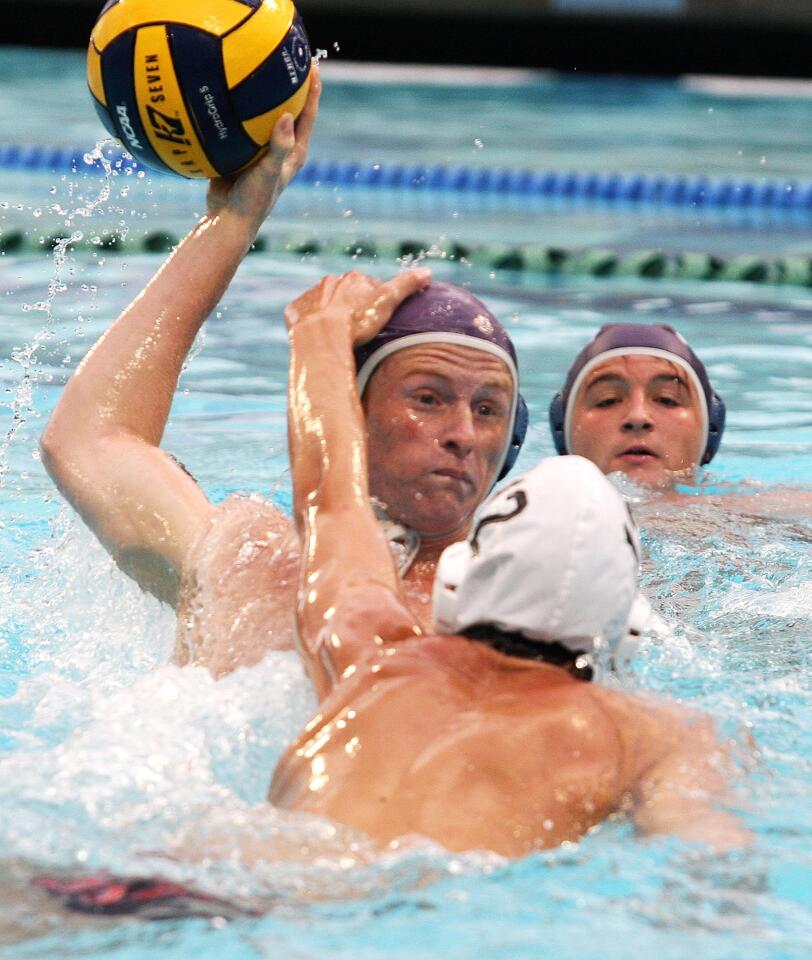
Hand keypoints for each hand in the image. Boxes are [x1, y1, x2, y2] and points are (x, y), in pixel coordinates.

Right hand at [205, 64, 321, 224]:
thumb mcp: (267, 173)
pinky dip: (236, 108)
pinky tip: (225, 90)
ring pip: (262, 114)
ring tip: (255, 66)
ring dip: (261, 94)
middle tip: (284, 56)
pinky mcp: (241, 150)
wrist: (227, 219)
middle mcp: (280, 147)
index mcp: (294, 152)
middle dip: (288, 84)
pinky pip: (240, 123)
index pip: (308, 114)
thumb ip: (278, 146)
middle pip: (289, 109)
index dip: (312, 88)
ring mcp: (260, 148)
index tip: (311, 63)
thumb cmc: (253, 200)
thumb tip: (288, 117)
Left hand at [284, 268, 431, 345]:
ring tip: (337, 336)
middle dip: (350, 308)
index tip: (375, 321)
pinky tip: (317, 338)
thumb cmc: (357, 321)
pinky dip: (309, 325)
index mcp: (353, 278)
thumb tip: (428, 272)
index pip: (368, 287)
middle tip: (357, 331)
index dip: (373, 304)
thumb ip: (406, 285)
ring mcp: (310, 297)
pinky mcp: (294, 312)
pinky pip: (303, 316)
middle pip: (344, 294)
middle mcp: (330, 282)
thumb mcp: (388, 301)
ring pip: (323, 304)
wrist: (321, 336)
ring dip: (329, 315)